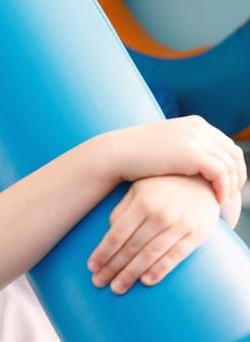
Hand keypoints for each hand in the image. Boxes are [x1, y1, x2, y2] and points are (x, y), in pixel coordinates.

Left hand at [87, 175, 218, 293]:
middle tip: (98, 282)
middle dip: (113, 268)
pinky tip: (145, 281)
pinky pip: (175, 256)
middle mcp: (161, 215)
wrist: (205, 180)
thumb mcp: (139, 190)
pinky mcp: (197, 234)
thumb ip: (122, 210)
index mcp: (143, 203)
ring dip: (131, 274)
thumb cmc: (163, 187)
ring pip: (150, 255)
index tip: (91, 267)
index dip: (103, 253)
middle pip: (131, 248)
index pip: (117, 234)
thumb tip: (109, 231)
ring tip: (117, 288)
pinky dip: (160, 270)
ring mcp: (180, 225)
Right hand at [111, 116, 246, 212]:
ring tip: (227, 205)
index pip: (226, 145)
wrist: (115, 154)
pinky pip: (221, 173)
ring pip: (231, 164)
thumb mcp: (162, 149)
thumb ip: (179, 152)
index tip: (228, 186)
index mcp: (195, 125)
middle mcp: (200, 128)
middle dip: (237, 177)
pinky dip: (224, 188)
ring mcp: (198, 139)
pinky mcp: (194, 154)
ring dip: (233, 186)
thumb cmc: (132, 157)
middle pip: (234, 153)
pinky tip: (219, 202)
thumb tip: (188, 169)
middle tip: (233, 198)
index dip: (231, 167)